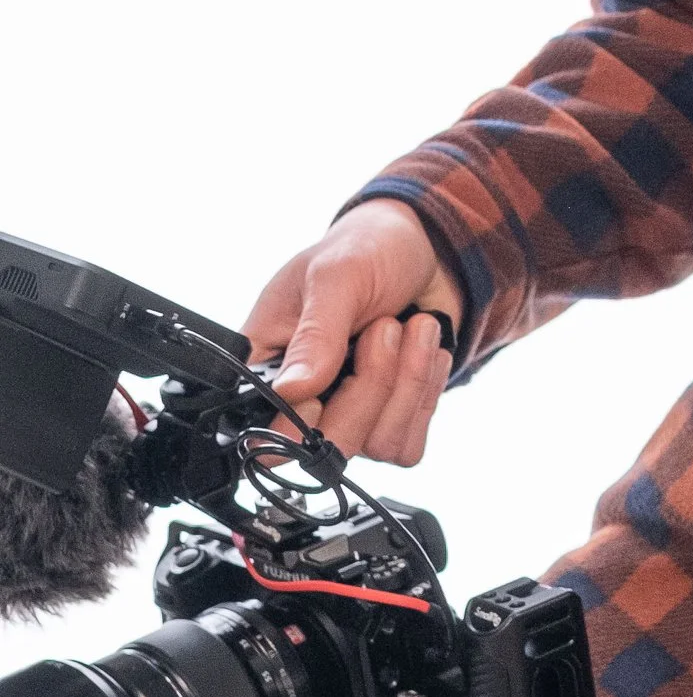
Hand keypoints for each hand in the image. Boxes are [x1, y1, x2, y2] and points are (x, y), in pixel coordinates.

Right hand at [244, 201, 462, 468]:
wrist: (424, 249)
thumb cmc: (366, 251)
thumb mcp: (336, 275)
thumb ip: (315, 334)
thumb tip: (292, 392)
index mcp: (265, 366)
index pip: (263, 434)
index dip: (300, 424)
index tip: (334, 373)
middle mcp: (301, 401)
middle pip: (329, 447)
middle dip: (372, 385)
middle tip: (385, 327)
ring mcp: (346, 415)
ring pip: (377, 444)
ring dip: (408, 380)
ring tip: (410, 326)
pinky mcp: (389, 420)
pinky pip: (408, 444)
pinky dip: (426, 393)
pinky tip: (426, 350)